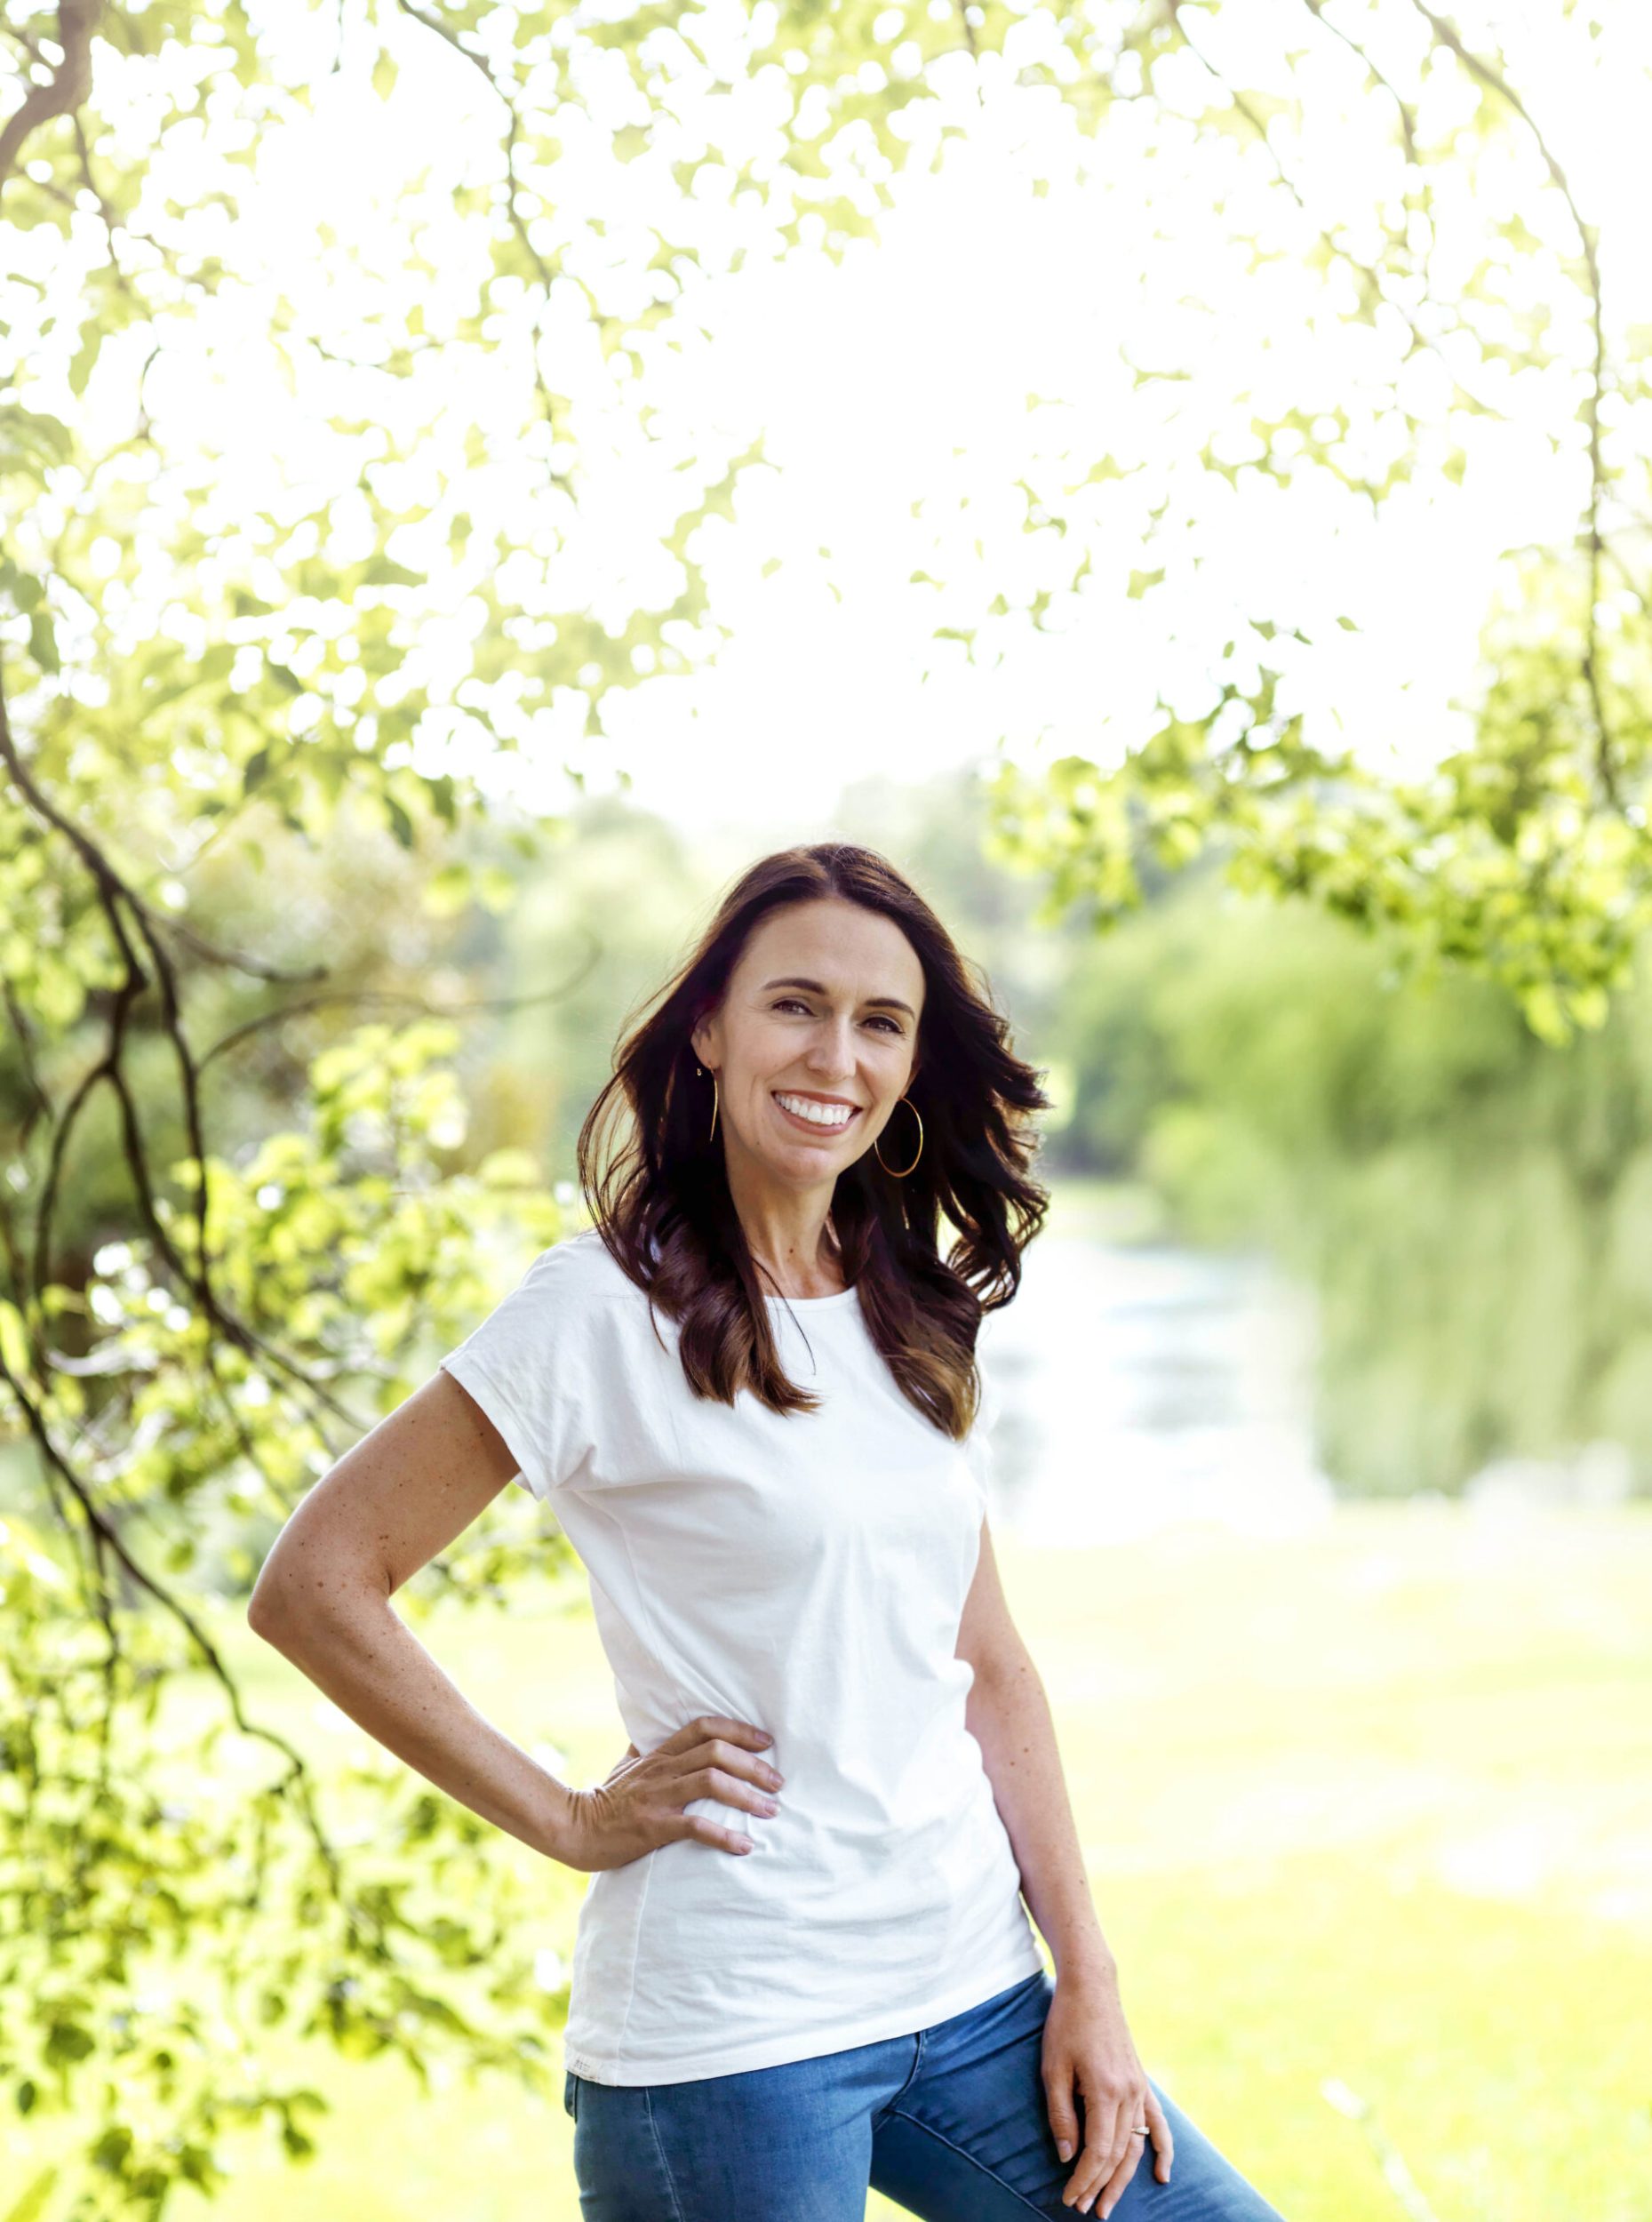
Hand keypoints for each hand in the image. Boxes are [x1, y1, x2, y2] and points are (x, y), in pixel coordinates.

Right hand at [551, 1714, 782, 1872]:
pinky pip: (695, 1826)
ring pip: (711, 1783)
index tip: (767, 1742)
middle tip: (778, 1782)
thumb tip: (653, 1732)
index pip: (704, 1727)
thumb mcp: (625, 1765)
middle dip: (753, 1765)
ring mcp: (658, 1797)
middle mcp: (662, 1769)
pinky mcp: (654, 1827)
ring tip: (771, 1811)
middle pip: (716, 1752)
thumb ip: (645, 1749)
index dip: (739, 1730)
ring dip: (747, 1796)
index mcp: (659, 1754)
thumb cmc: (605, 1799)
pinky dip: (724, 1835)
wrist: (575, 1828)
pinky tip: (744, 1845)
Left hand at [1042, 1961, 1173, 2215]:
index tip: (1069, 2198)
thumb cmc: (1066, 2024)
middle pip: (1119, 2154)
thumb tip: (1067, 2157)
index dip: (1084, 2179)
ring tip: (1108, 2204)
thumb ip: (1061, 2115)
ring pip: (1136, 2145)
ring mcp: (1139, 2088)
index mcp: (1106, 2090)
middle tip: (1084, 2210)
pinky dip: (1162, 2149)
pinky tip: (1163, 2174)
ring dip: (1123, 2178)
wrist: (1092, 1987)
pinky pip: (1157, 2123)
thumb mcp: (1053, 2068)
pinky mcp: (1141, 2082)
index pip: (1098, 2151)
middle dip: (1101, 2186)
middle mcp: (1129, 2093)